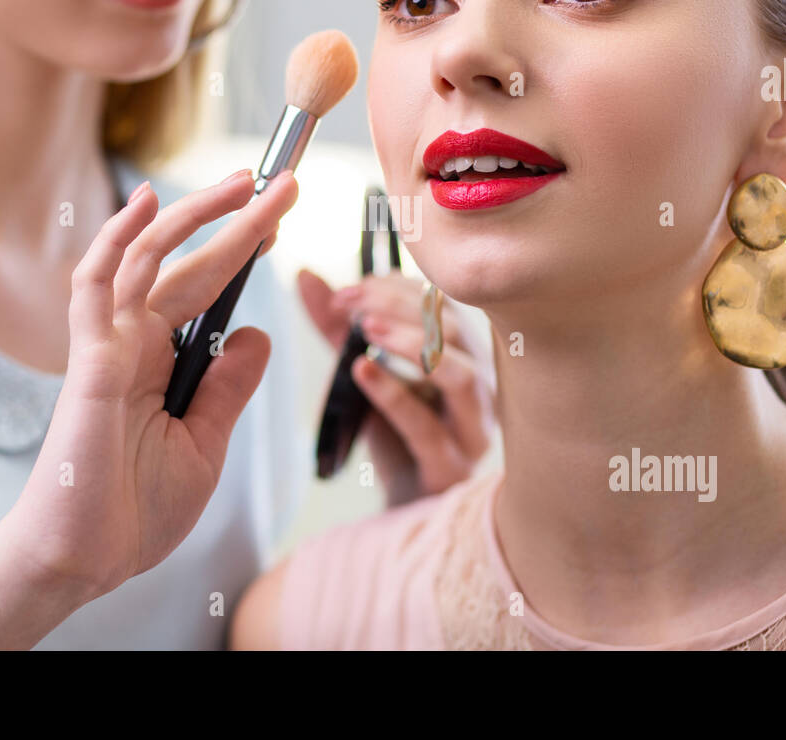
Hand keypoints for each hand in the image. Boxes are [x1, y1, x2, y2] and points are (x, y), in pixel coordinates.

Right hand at [0, 169, 298, 605]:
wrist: (85, 559)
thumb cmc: (135, 509)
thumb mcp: (207, 443)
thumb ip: (229, 387)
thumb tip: (256, 334)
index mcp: (161, 362)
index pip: (207, 289)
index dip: (240, 250)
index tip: (277, 221)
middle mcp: (134, 343)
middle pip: (189, 263)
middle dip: (236, 221)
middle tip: (280, 184)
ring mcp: (109, 345)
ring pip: (149, 258)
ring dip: (195, 216)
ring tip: (244, 182)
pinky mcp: (89, 360)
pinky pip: (95, 286)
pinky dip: (117, 241)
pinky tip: (144, 203)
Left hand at [297, 268, 493, 505]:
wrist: (404, 509)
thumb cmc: (394, 434)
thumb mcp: (362, 370)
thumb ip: (337, 326)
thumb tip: (305, 276)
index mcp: (465, 354)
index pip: (442, 304)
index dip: (395, 287)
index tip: (346, 290)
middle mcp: (480, 386)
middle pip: (455, 330)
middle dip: (401, 307)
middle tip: (352, 302)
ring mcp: (471, 429)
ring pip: (461, 374)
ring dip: (413, 344)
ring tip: (368, 328)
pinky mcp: (450, 467)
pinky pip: (427, 427)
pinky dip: (394, 395)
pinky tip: (362, 373)